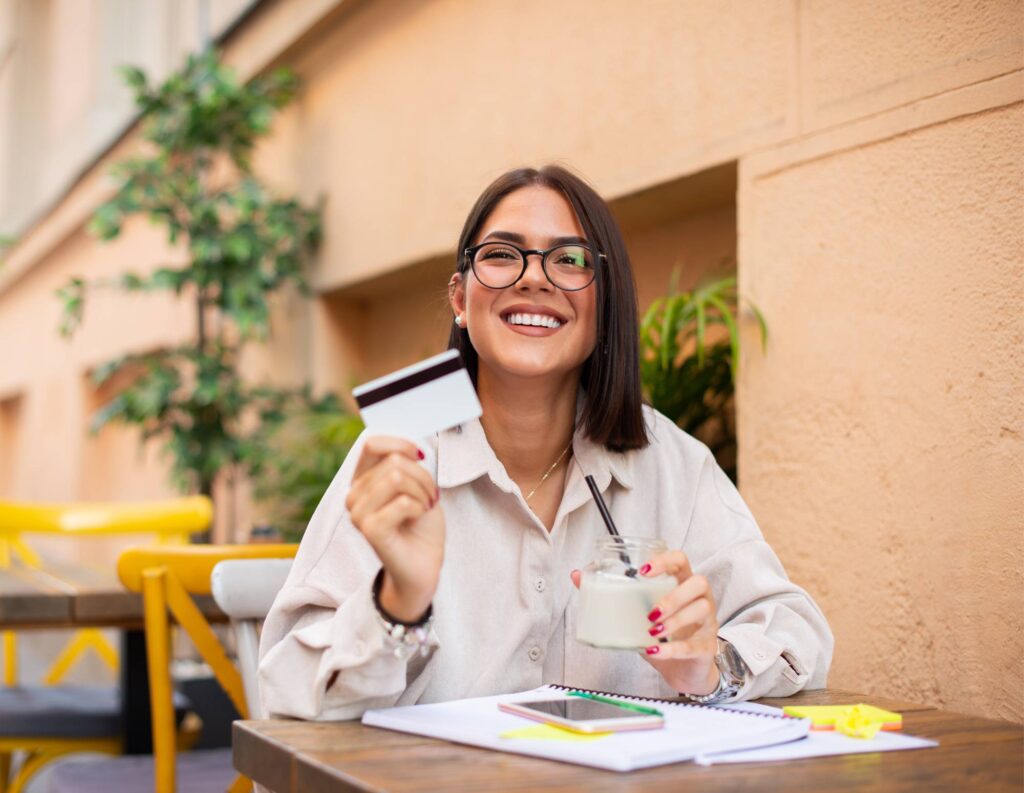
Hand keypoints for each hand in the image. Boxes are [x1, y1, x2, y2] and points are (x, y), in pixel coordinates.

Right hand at [345, 436, 443, 622]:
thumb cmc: (421, 523)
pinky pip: (403, 502)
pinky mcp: (369, 529)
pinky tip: (417, 519)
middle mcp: (354, 495)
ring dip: (422, 492)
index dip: (400, 444)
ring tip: (423, 508)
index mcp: (362, 480)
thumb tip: (410, 448)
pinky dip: (420, 507)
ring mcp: (358, 513)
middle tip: (428, 497)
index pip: (372, 444)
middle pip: (394, 462)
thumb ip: (405, 464)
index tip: (420, 457)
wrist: (424, 564)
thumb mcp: (416, 484)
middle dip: (422, 477)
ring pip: (398, 478)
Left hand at [570, 550, 719, 694]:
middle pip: (698, 583)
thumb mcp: (636, 614)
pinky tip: (655, 651)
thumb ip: (612, 596)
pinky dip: (672, 648)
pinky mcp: (707, 647)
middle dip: (673, 596)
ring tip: (652, 629)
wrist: (683, 671)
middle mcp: (699, 599)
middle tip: (650, 611)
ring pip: (701, 610)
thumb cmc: (662, 635)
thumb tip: (577, 576)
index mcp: (681, 584)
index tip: (643, 570)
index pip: (680, 560)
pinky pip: (694, 645)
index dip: (664, 560)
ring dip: (675, 620)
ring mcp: (708, 622)